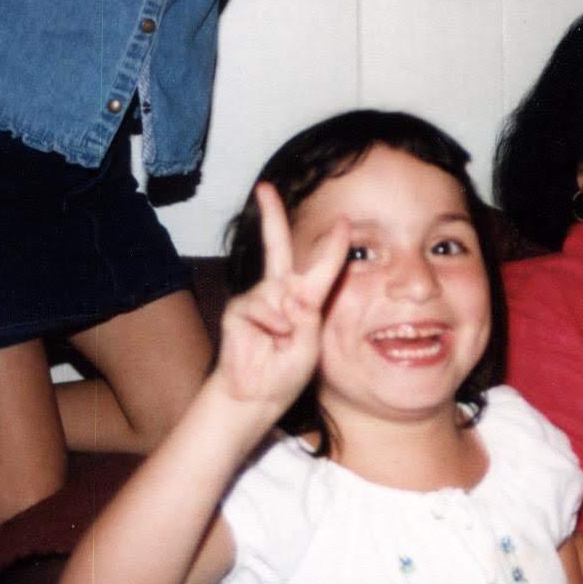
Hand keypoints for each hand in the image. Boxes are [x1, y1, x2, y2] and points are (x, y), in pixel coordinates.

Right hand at [209, 184, 348, 415]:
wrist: (258, 395)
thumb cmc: (286, 372)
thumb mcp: (309, 342)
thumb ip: (304, 315)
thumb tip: (289, 295)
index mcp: (305, 299)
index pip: (320, 266)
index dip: (332, 244)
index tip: (343, 222)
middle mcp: (281, 291)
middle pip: (276, 246)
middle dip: (271, 216)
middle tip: (265, 188)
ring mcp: (258, 298)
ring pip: (276, 291)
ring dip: (284, 320)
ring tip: (281, 341)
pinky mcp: (239, 309)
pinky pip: (260, 307)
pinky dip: (270, 324)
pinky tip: (268, 340)